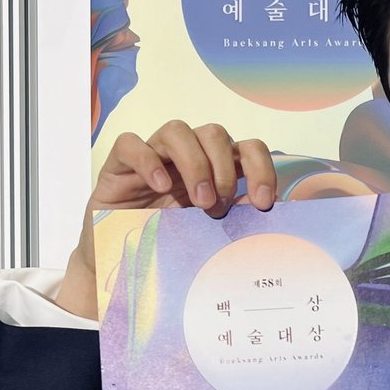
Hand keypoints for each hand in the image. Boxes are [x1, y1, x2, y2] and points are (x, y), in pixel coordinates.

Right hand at [58, 121, 277, 318]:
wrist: (124, 259)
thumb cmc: (172, 240)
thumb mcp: (212, 231)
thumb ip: (238, 216)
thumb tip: (269, 211)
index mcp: (216, 169)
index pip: (247, 148)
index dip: (260, 168)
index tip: (263, 202)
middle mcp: (188, 156)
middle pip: (214, 133)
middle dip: (223, 168)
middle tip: (219, 205)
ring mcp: (154, 155)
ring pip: (177, 130)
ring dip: (194, 163)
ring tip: (198, 201)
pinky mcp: (120, 163)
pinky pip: (131, 143)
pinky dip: (147, 161)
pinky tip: (159, 187)